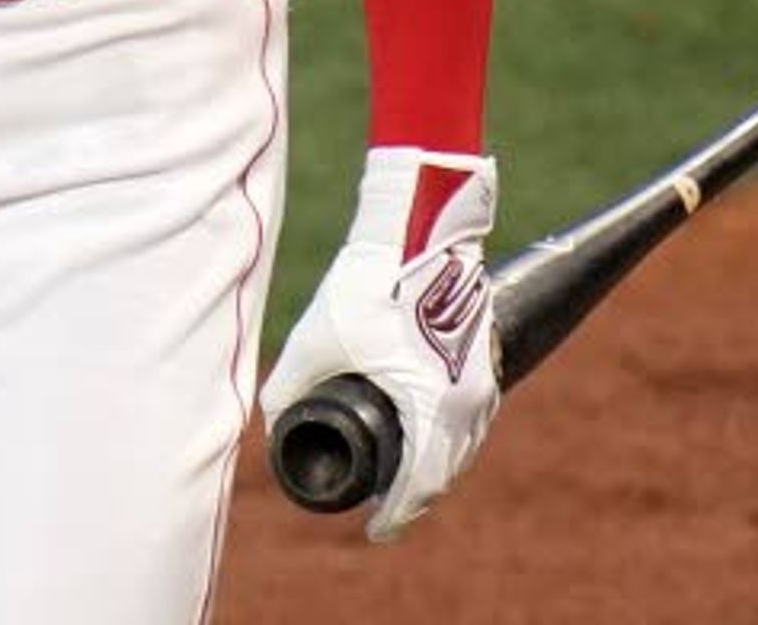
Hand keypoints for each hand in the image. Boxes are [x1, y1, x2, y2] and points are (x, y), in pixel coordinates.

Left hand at [257, 147, 502, 540]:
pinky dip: (452, 436)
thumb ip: (289, 384)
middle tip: (383, 511)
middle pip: (446, 470)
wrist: (420, 225)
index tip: (374, 531)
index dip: (394, 515)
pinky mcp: (485, 354)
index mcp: (434, 407)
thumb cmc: (372, 281)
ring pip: (463, 443)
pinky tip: (431, 437)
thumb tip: (272, 422)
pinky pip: (472, 416)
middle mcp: (470, 401)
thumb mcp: (318, 338)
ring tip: (403, 481)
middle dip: (415, 496)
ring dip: (437, 467)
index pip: (420, 485)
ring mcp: (484, 377)